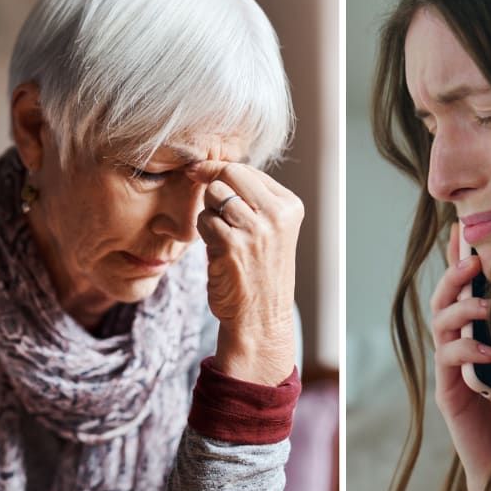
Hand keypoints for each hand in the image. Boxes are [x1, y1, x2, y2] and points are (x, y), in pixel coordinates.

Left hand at [187, 161, 302, 385]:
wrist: (261, 320)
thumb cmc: (260, 274)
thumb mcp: (271, 231)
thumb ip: (253, 201)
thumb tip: (216, 169)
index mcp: (290, 207)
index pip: (248, 170)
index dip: (220, 170)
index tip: (201, 173)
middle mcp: (277, 215)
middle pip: (231, 174)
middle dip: (211, 183)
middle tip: (207, 202)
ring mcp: (255, 229)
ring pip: (215, 195)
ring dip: (208, 212)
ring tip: (219, 234)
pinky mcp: (232, 245)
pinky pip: (204, 220)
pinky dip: (203, 232)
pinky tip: (215, 249)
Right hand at [431, 223, 490, 490]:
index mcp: (478, 336)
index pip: (467, 291)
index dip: (463, 261)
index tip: (466, 231)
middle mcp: (459, 348)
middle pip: (444, 300)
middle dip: (455, 275)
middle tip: (473, 258)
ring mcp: (451, 370)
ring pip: (441, 325)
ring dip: (461, 309)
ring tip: (484, 303)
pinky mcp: (449, 393)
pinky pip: (450, 363)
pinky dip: (468, 351)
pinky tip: (490, 351)